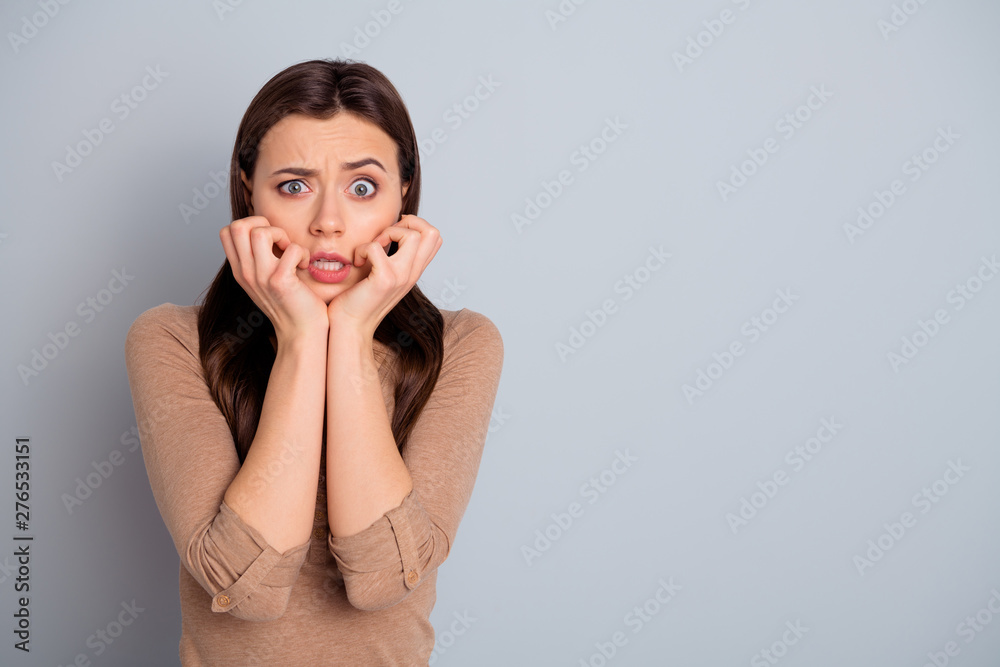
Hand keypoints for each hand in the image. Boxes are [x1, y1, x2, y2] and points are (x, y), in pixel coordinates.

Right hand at [220, 216, 329, 342]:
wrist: (301, 334)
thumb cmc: (291, 304)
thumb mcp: (265, 281)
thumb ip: (258, 259)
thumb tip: (264, 230)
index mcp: (240, 271)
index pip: (227, 231)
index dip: (250, 225)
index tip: (269, 240)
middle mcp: (246, 273)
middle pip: (238, 226)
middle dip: (263, 223)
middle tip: (279, 241)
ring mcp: (261, 277)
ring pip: (260, 232)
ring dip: (281, 235)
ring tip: (290, 252)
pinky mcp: (281, 282)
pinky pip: (291, 248)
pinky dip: (302, 252)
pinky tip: (304, 266)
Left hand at [326, 214, 441, 337]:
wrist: (349, 327)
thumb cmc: (358, 301)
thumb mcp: (383, 276)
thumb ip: (391, 258)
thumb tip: (388, 233)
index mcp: (413, 271)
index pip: (434, 238)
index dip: (415, 225)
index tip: (392, 233)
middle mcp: (412, 274)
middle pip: (432, 233)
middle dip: (408, 222)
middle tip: (386, 236)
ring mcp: (400, 277)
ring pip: (413, 236)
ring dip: (388, 232)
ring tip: (373, 247)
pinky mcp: (384, 280)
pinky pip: (377, 247)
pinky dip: (363, 248)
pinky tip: (358, 261)